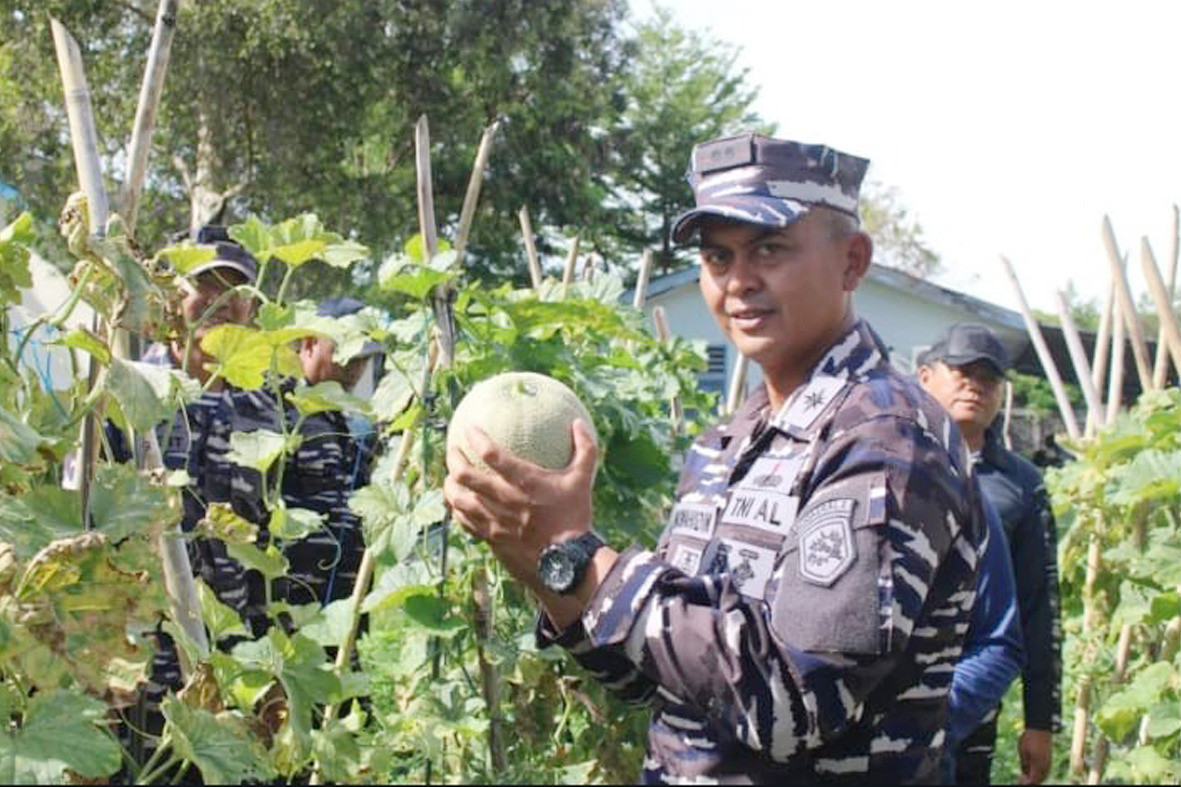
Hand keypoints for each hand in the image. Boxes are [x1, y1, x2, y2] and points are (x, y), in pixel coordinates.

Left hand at [443, 418, 597, 589]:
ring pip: (458, 499)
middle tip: (452, 450)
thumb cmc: (575, 517)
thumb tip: (578, 422)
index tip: (470, 428)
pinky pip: (465, 522)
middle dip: (453, 458)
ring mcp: (494, 521)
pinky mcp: (491, 538)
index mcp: (524, 482)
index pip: (491, 454)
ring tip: (450, 478)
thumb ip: (584, 448)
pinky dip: (458, 510)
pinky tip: (459, 506)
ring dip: (450, 485)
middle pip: (465, 475)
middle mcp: (504, 499)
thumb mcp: (583, 480)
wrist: (567, 562)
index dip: (476, 437)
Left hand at [1018, 728, 1051, 783]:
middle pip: (1038, 780)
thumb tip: (1025, 777)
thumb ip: (1025, 766)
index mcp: (1038, 765)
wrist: (1040, 729)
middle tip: (1021, 778)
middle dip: (1030, 781)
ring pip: (1042, 777)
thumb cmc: (1029, 739)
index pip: (1033, 781)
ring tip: (1025, 775)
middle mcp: (1045, 766)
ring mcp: (1048, 764)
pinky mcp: (1049, 761)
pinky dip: (1038, 774)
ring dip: (1035, 778)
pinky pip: (1044, 772)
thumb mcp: (1023, 752)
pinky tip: (1032, 771)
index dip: (1026, 783)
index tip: (1020, 781)